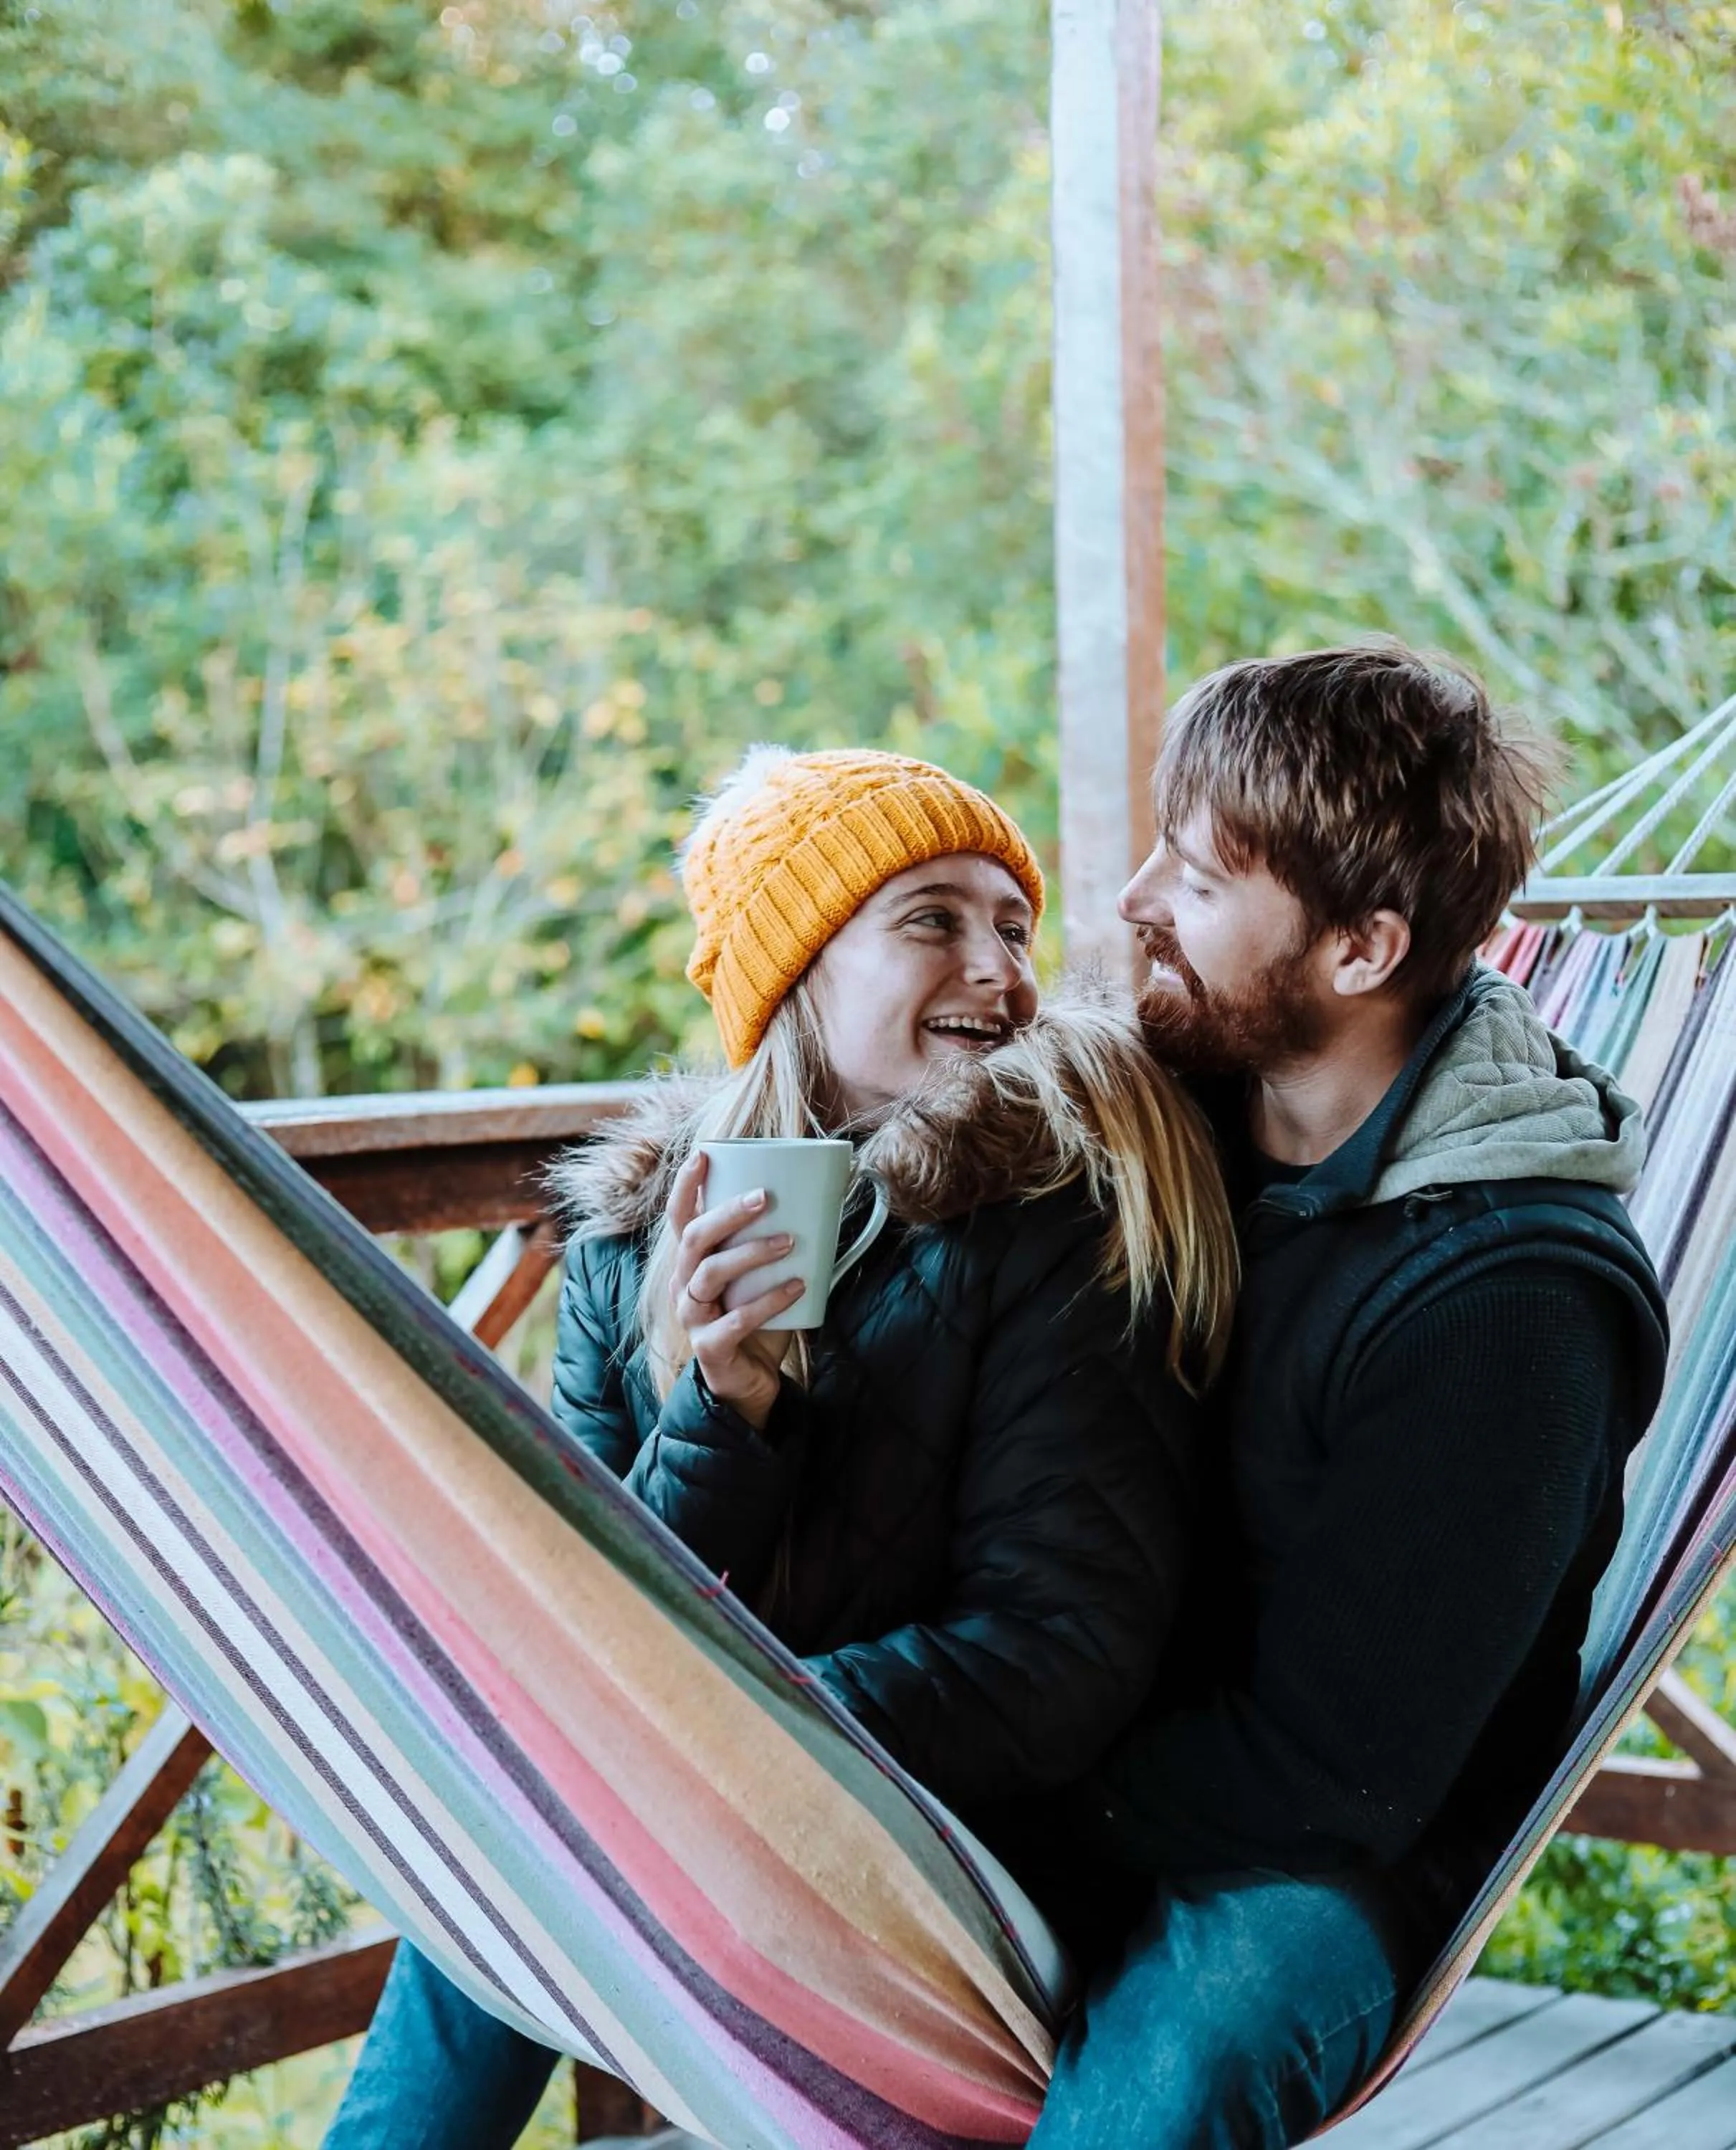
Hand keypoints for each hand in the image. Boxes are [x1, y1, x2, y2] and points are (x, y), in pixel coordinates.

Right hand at [667, 1151, 805, 1430]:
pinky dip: (769, 1301)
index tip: (705, 1155)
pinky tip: (797, 1287)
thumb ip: (775, 1242)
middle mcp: (683, 1285)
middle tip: (765, 1197)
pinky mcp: (710, 1347)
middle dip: (726, 1213)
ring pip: (709, 1274)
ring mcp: (692, 1318)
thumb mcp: (760, 1277)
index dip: (685, 1185)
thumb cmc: (756, 1319)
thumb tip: (823, 1197)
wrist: (750, 1383)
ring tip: (789, 1241)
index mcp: (692, 1262)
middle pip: (693, 1238)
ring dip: (751, 1252)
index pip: (679, 1216)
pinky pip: (735, 1320)